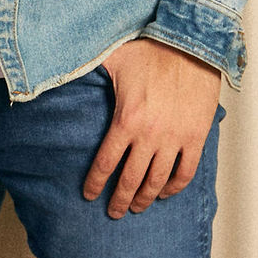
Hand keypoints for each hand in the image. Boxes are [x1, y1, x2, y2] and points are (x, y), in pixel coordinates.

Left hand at [82, 38, 221, 215]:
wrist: (193, 44)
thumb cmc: (152, 49)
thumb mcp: (112, 58)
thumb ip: (87, 68)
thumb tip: (60, 66)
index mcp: (126, 120)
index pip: (105, 164)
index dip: (95, 184)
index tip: (89, 195)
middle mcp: (149, 135)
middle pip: (130, 180)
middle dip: (119, 201)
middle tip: (113, 212)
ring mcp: (175, 139)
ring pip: (157, 181)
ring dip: (145, 198)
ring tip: (137, 207)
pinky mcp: (196, 137)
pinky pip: (186, 172)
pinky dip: (175, 187)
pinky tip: (166, 193)